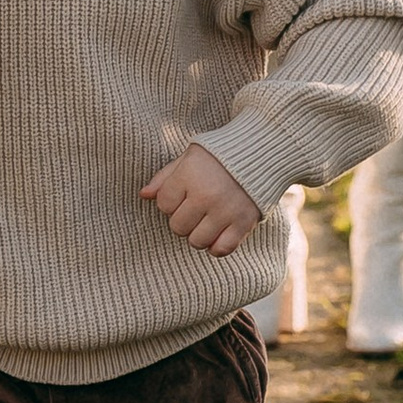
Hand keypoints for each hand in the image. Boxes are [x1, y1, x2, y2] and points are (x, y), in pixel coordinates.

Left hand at [141, 143, 263, 255]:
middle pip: (177, 227)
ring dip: (198, 234)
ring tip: (206, 220)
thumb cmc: (218, 155)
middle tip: (195, 208)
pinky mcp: (243, 223)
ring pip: (196, 241)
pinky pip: (221, 249)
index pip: (163, 204)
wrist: (259, 152)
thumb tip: (143, 195)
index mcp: (189, 176)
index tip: (183, 193)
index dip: (170, 201)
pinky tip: (218, 232)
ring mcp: (225, 211)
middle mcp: (205, 196)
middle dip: (182, 219)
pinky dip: (216, 246)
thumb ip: (164, 177)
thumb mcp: (187, 158)